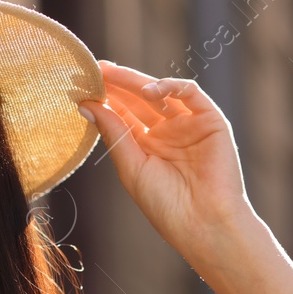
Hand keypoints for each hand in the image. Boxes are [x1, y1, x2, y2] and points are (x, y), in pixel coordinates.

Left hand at [79, 61, 261, 262]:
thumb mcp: (131, 167)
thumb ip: (113, 133)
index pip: (123, 115)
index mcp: (146, 147)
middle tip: (94, 69)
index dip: (104, 100)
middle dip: (117, 85)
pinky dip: (171, 86)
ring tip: (112, 75)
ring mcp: (189, 125)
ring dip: (137, 82)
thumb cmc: (166, 205)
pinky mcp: (211, 120)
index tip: (81, 86)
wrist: (204, 224)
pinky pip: (191, 93)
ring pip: (162, 93)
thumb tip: (86, 105)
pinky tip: (149, 89)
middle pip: (139, 100)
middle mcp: (167, 133)